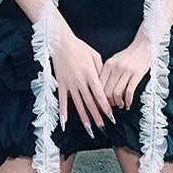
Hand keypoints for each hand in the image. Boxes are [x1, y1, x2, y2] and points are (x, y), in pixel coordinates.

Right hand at [51, 21, 111, 136]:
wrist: (61, 42)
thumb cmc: (80, 47)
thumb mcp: (95, 56)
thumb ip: (100, 71)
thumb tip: (104, 84)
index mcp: (90, 74)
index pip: (100, 95)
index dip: (106, 107)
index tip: (112, 117)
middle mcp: (80, 82)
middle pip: (90, 103)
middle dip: (97, 117)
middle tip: (103, 128)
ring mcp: (69, 84)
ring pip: (78, 105)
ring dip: (84, 118)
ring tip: (89, 130)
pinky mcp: (61, 84)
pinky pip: (62, 101)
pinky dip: (63, 112)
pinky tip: (65, 123)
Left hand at [99, 36, 153, 111]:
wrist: (143, 47)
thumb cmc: (128, 56)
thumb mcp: (114, 61)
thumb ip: (107, 73)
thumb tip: (101, 91)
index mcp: (108, 65)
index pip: (99, 85)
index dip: (99, 97)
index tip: (101, 104)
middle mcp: (116, 68)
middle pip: (107, 91)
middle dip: (108, 103)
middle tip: (111, 107)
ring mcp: (126, 71)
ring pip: (117, 93)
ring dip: (118, 103)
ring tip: (120, 105)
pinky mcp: (137, 74)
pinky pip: (129, 91)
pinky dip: (128, 100)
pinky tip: (128, 103)